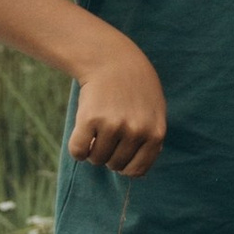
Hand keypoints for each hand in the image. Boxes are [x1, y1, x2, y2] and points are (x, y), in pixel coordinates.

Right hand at [66, 32, 167, 177]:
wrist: (112, 60)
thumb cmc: (135, 88)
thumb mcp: (155, 112)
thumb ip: (151, 140)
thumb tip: (137, 174)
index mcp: (156, 133)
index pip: (137, 170)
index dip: (125, 166)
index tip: (119, 154)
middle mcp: (136, 131)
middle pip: (115, 165)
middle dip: (108, 155)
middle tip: (107, 134)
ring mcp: (113, 126)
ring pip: (96, 159)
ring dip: (92, 150)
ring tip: (97, 130)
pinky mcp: (90, 119)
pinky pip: (78, 151)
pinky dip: (77, 148)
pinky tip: (83, 133)